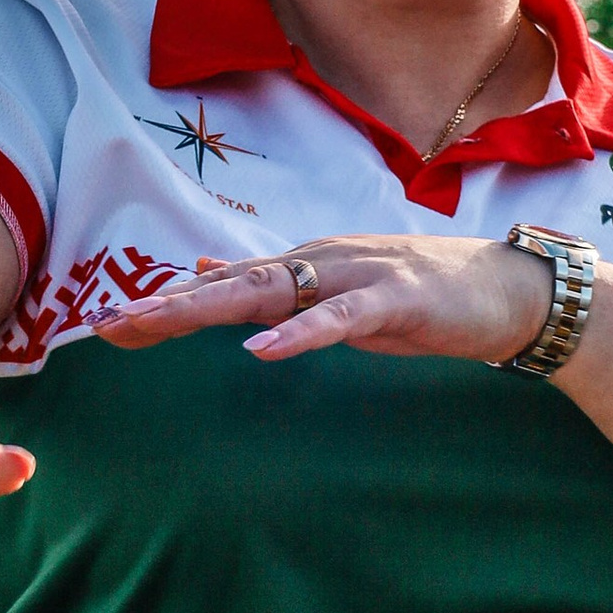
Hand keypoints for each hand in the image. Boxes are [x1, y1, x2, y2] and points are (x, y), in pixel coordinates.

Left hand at [93, 232, 561, 369]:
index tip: (103, 326)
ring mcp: (357, 276)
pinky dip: (300, 333)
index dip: (163, 304)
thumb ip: (273, 286)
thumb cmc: (422, 297)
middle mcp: (320, 262)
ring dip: (209, 307)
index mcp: (304, 266)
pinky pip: (339, 319)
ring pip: (271, 292)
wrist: (508, 289)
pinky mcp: (395, 301)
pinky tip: (263, 350)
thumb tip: (204, 269)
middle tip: (105, 326)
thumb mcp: (336, 293)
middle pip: (229, 285)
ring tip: (156, 323)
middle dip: (165, 306)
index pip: (220, 286)